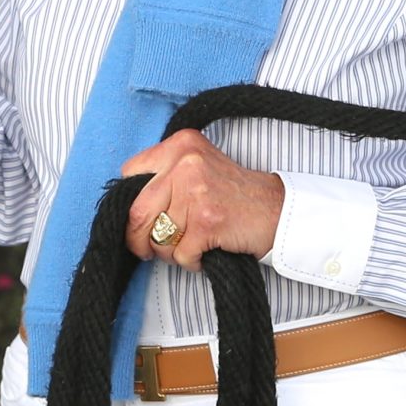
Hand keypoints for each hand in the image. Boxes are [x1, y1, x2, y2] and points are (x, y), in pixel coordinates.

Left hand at [120, 129, 285, 270]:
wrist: (277, 210)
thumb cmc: (235, 194)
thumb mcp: (198, 165)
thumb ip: (165, 175)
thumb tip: (127, 207)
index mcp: (180, 144)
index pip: (130, 174)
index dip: (130, 205)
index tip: (138, 220)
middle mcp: (185, 162)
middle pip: (137, 212)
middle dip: (138, 239)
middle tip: (147, 248)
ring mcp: (196, 191)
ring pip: (158, 238)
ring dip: (171, 252)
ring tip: (191, 244)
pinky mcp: (207, 221)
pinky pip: (180, 254)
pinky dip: (191, 261)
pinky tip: (206, 251)